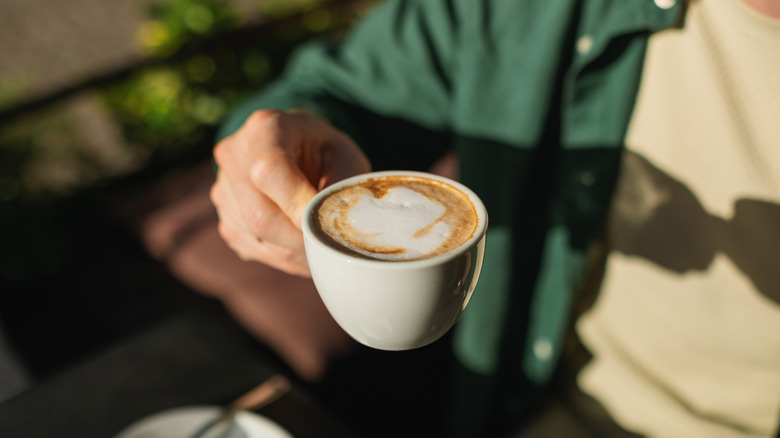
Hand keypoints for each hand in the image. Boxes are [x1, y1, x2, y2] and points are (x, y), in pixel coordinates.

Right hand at [210, 110, 370, 275]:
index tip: (323, 222)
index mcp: (265, 128)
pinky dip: (284, 256)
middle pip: (259, 214)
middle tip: (330, 244)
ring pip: (257, 237)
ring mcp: (223, 189)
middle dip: (300, 238)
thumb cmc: (328, 155)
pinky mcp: (225, 220)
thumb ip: (338, 192)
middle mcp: (234, 155)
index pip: (268, 170)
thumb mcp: (346, 161)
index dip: (297, 205)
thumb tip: (328, 233)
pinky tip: (303, 244)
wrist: (303, 153)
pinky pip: (253, 248)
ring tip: (321, 242)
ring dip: (295, 251)